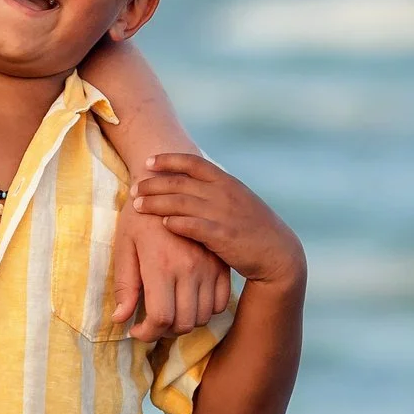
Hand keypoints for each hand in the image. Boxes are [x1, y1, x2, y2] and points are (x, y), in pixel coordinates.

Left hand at [109, 207, 232, 339]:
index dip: (147, 333)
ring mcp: (210, 267)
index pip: (161, 318)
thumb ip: (124, 285)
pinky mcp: (221, 265)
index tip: (135, 331)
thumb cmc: (138, 217)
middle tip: (150, 324)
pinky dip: (205, 311)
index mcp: (162, 265)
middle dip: (165, 332)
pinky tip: (187, 302)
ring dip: (185, 323)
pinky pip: (220, 303)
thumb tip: (120, 319)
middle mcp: (190, 269)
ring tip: (167, 313)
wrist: (167, 187)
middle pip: (185, 323)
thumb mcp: (124, 246)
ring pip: (204, 316)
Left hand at [132, 154, 306, 290]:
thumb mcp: (237, 200)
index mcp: (226, 182)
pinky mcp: (223, 235)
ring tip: (137, 206)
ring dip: (156, 203)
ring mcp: (223, 214)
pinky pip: (193, 226)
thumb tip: (187, 181)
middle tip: (134, 188)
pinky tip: (161, 225)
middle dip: (153, 184)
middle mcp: (223, 193)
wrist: (278, 254)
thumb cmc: (252, 227)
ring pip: (181, 202)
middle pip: (179, 182)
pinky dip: (176, 223)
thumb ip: (214, 190)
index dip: (168, 160)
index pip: (193, 163)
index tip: (148, 162)